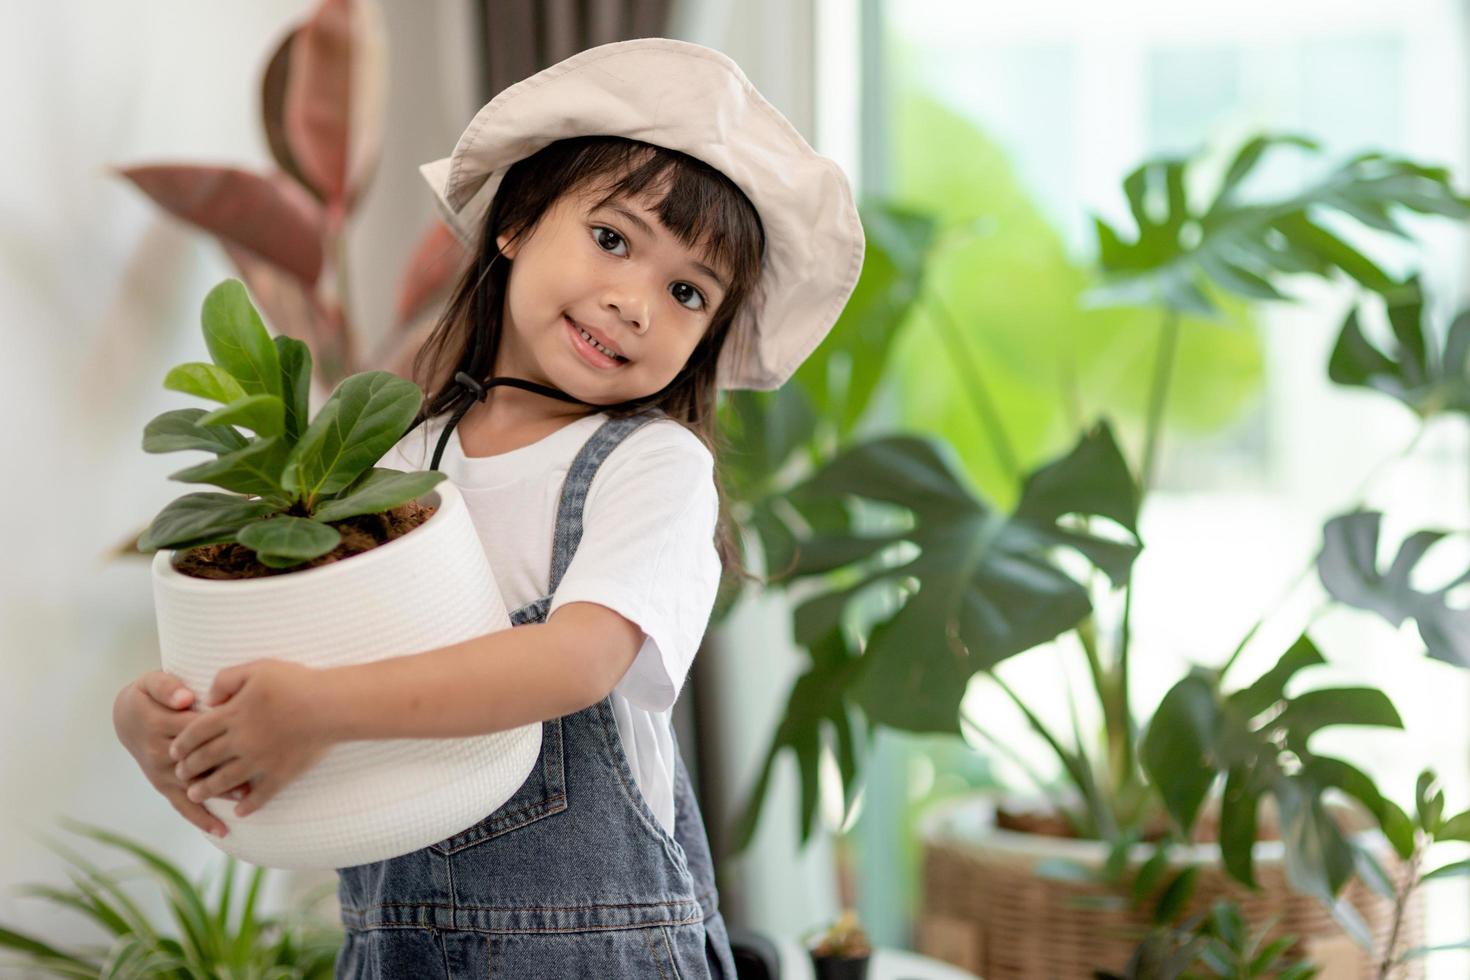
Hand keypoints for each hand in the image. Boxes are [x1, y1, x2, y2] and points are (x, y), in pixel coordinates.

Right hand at [112, 671, 247, 837]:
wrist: (126, 717)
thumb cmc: (150, 695)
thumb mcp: (153, 682)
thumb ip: (168, 687)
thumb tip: (185, 699)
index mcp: (161, 725)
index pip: (198, 730)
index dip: (223, 731)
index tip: (252, 732)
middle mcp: (160, 753)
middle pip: (199, 761)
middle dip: (226, 765)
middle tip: (257, 770)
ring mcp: (162, 774)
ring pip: (194, 786)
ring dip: (220, 793)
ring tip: (246, 798)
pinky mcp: (163, 786)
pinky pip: (182, 806)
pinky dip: (202, 818)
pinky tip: (222, 830)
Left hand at [170, 658, 334, 817]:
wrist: (331, 705)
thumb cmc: (296, 683)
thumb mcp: (257, 669)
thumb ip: (226, 680)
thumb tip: (209, 699)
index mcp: (233, 714)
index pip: (197, 732)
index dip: (182, 743)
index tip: (174, 751)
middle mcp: (241, 741)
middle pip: (206, 758)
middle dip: (189, 768)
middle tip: (180, 774)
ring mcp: (260, 761)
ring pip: (225, 780)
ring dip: (207, 789)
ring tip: (195, 795)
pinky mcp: (281, 773)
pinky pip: (261, 795)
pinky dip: (248, 805)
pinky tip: (240, 811)